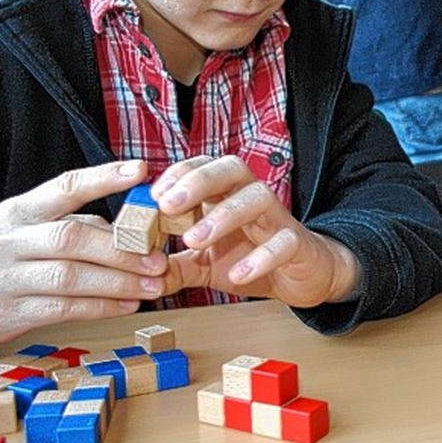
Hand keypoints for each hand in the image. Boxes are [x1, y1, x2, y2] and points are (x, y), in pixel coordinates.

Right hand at [0, 162, 166, 344]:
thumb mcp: (25, 230)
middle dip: (121, 249)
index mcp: (20, 212)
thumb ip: (72, 224)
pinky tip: (127, 305)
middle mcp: (12, 240)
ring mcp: (9, 277)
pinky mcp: (12, 312)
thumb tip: (129, 229)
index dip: (103, 178)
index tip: (139, 172)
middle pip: (71, 237)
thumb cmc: (2, 258)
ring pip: (70, 277)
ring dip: (118, 282)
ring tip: (152, 285)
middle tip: (158, 258)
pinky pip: (63, 309)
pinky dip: (100, 307)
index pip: (64, 186)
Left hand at [152, 156, 358, 307]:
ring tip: (194, 241)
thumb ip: (175, 266)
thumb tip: (138, 275)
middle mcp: (252, 198)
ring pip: (258, 198)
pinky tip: (239, 274)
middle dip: (198, 181)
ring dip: (224, 215)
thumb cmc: (253, 257)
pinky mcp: (298, 244)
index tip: (153, 196)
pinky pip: (284, 242)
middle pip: (232, 168)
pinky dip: (261, 257)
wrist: (303, 276)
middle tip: (167, 205)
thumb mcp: (206, 264)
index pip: (204, 166)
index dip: (179, 174)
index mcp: (228, 195)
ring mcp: (278, 219)